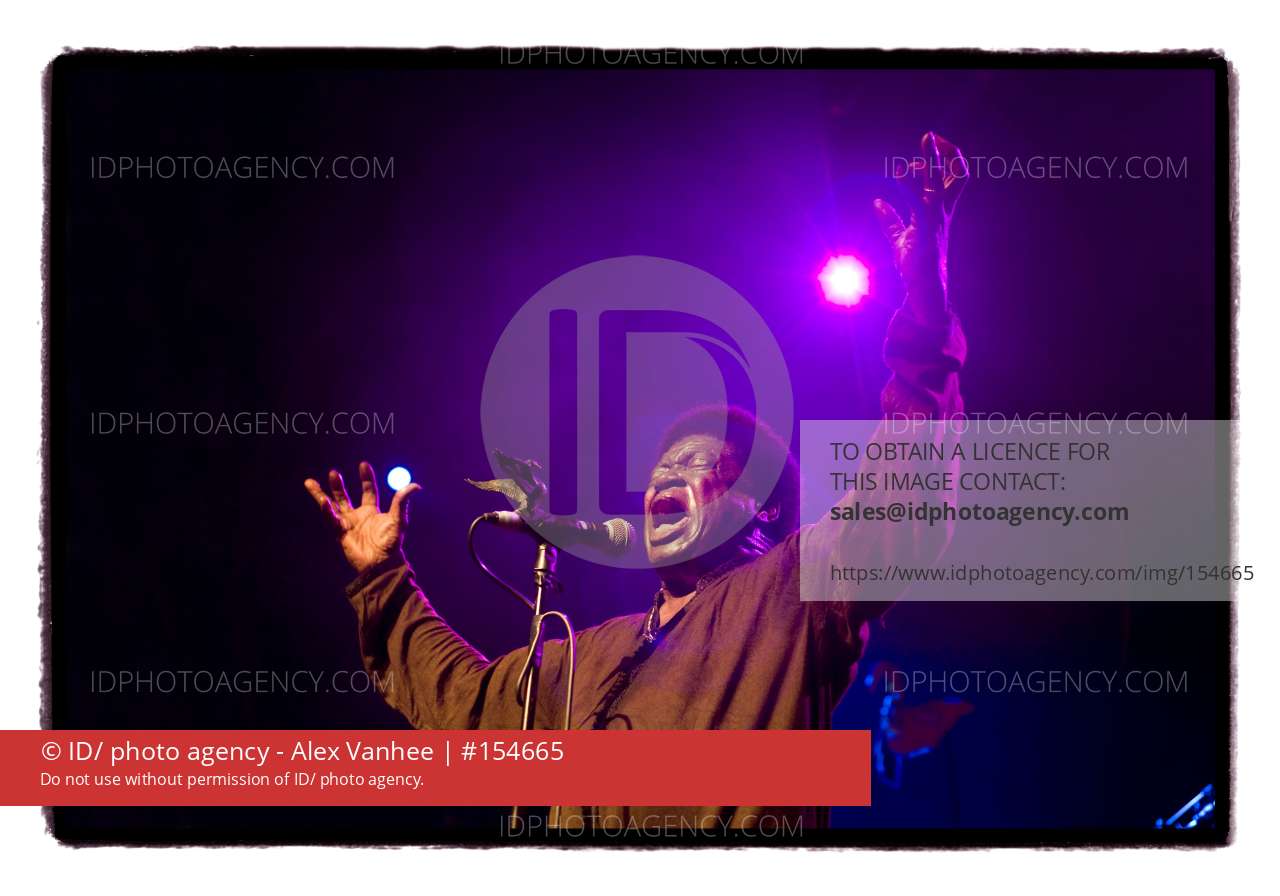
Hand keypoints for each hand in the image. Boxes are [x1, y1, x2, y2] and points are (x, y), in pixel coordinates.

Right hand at [304, 462, 420, 572]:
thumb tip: (415, 485)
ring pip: (330, 507)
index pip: (368, 490)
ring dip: (321, 495)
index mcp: (372, 511)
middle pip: (343, 496)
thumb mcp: (398, 520)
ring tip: (310, 482)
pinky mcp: (340, 534)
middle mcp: (357, 516)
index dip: (366, 478)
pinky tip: (323, 502)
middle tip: (333, 472)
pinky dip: (326, 511)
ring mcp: (347, 525)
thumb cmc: (392, 543)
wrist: (382, 563)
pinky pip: (331, 520)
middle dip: (337, 485)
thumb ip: (402, 502)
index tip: (363, 464)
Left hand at [874, 131, 967, 321]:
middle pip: (956, 174)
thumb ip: (890, 219)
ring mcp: (937, 221)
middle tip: (930, 135)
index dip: (941, 159)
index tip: (928, 144)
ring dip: (933, 160)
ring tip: (928, 140)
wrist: (924, 292)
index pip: (950, 178)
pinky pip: (924, 204)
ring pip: (940, 183)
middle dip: (947, 152)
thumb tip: (877, 202)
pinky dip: (916, 186)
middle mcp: (942, 213)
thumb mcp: (899, 239)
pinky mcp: (927, 232)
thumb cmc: (916, 267)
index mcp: (938, 212)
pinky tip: (906, 172)